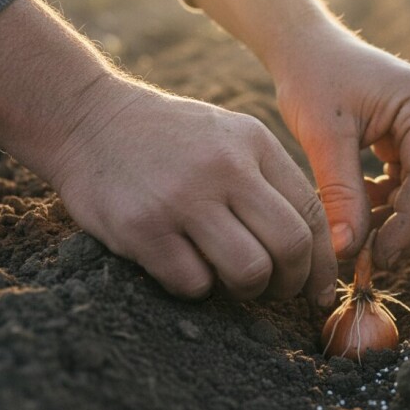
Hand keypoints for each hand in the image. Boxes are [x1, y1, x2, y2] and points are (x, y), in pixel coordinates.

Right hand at [47, 79, 336, 303]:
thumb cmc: (169, 138)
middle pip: (290, 246)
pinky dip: (198, 287)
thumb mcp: (229, 136)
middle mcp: (225, 167)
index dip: (324, 261)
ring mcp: (182, 198)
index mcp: (253, 143)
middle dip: (292, 282)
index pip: (311, 212)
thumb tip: (315, 249)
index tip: (319, 288)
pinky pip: (194, 283)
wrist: (86, 119)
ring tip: (232, 280)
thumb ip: (271, 180)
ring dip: (247, 289)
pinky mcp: (142, 227)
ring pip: (249, 271)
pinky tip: (185, 267)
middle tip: (277, 290)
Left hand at [271, 23, 409, 268]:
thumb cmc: (310, 78)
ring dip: (405, 220)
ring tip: (366, 241)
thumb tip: (347, 252)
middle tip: (377, 262)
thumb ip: (340, 194)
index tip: (377, 258)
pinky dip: (395, 203)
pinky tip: (363, 208)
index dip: (409, 226)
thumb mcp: (322, 136)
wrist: (303, 45)